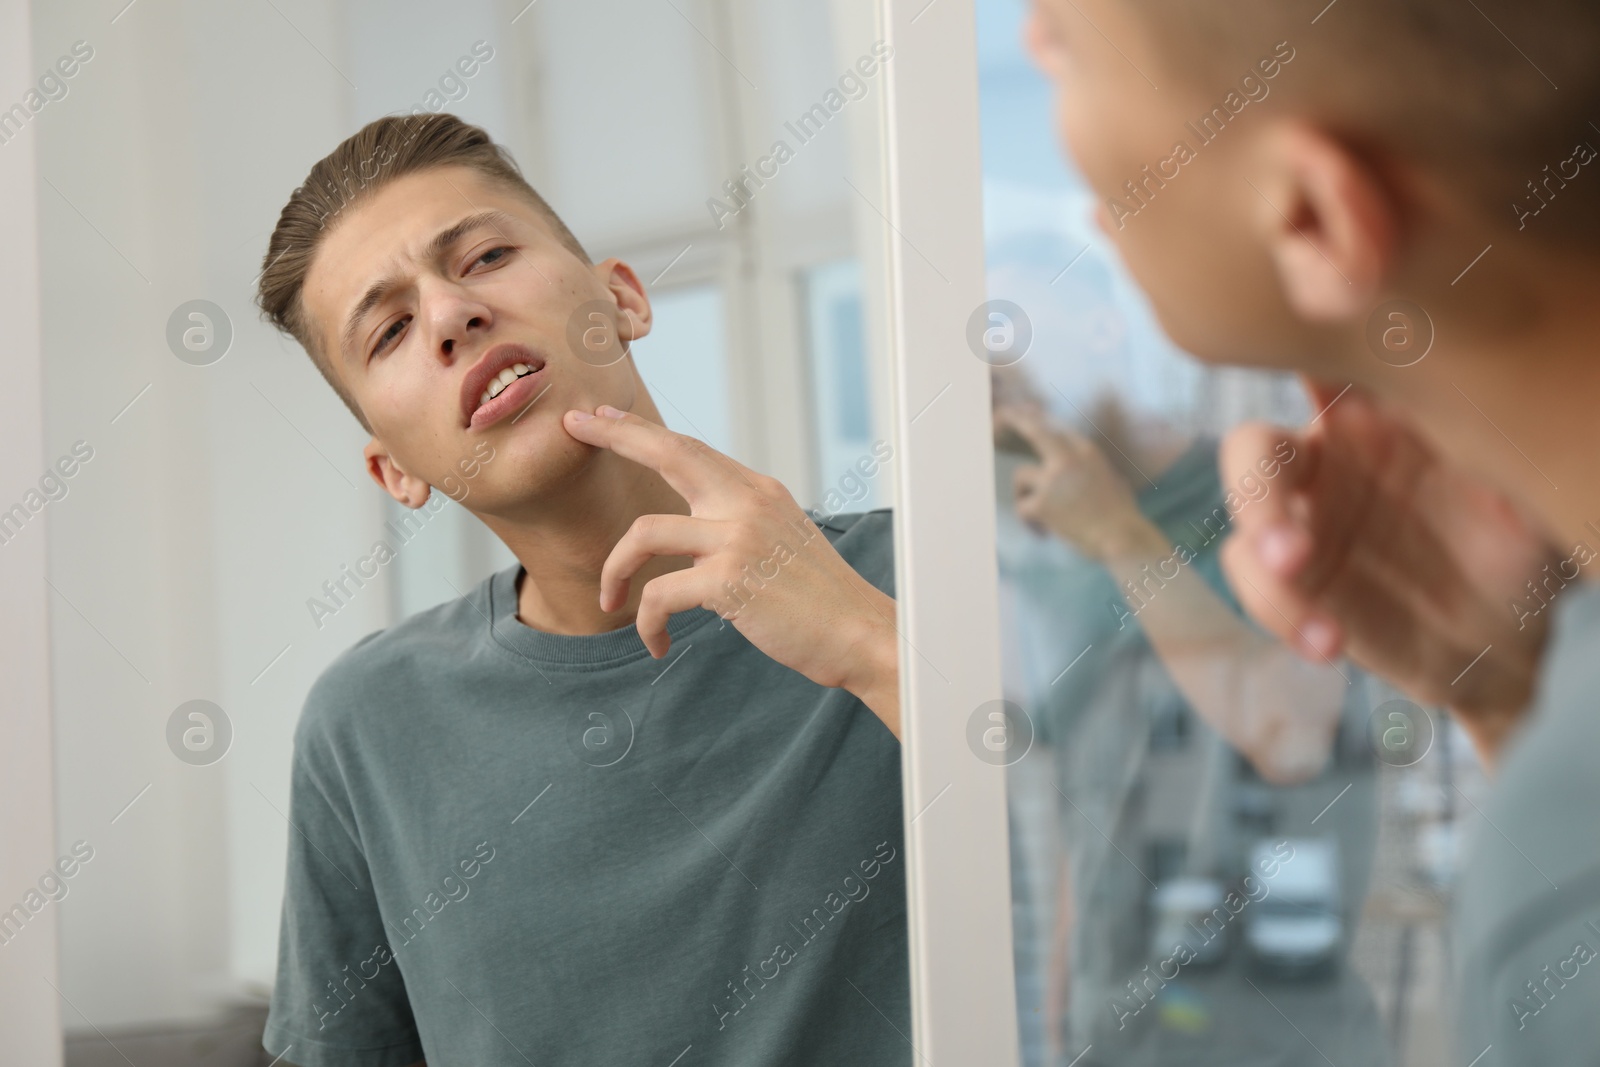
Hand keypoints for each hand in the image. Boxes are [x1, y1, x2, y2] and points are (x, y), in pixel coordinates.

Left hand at [562, 405, 900, 735]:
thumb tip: (697, 528)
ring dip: (615, 571)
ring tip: (612, 603)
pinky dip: (647, 623)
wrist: (860, 634)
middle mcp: (747, 503)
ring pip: (644, 532)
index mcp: (758, 491)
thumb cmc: (820, 600)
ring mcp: (738, 538)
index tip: (602, 415)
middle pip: (668, 452)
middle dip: (615, 435)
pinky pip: (659, 594)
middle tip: (572, 425)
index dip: (642, 431)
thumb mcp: (783, 542)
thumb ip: (741, 524)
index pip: (690, 448)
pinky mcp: (729, 581)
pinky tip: (657, 644)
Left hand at [995, 405, 1163, 558]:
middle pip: (1034, 430)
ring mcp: (1053, 479)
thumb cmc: (1121, 516)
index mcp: (1087, 451)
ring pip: (1021, 476)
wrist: (1122, 538)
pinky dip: (1029, 521)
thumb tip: (1074, 467)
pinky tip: (1043, 532)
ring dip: (1024, 496)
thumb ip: (1090, 467)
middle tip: (998, 416)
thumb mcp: (1112, 478)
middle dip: (1013, 420)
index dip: (1038, 422)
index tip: (1025, 417)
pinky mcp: (1042, 502)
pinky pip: (1022, 507)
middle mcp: (1069, 458)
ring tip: (1042, 517)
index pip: (1056, 429)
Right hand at [1219, 381, 1558, 764]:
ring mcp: (1300, 519)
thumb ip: (1506, 444)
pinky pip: (1255, 582)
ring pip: (1245, 514)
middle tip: (1288, 547)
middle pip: (1256, 447)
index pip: (1327, 364)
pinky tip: (1328, 643)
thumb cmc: (1525, 540)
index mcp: (1379, 411)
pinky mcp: (1288, 580)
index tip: (1307, 372)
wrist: (1507, 636)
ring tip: (1303, 592)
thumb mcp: (1529, 489)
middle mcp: (1327, 457)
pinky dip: (1282, 611)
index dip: (1299, 356)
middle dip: (1257, 486)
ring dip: (1262, 550)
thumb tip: (1499, 408)